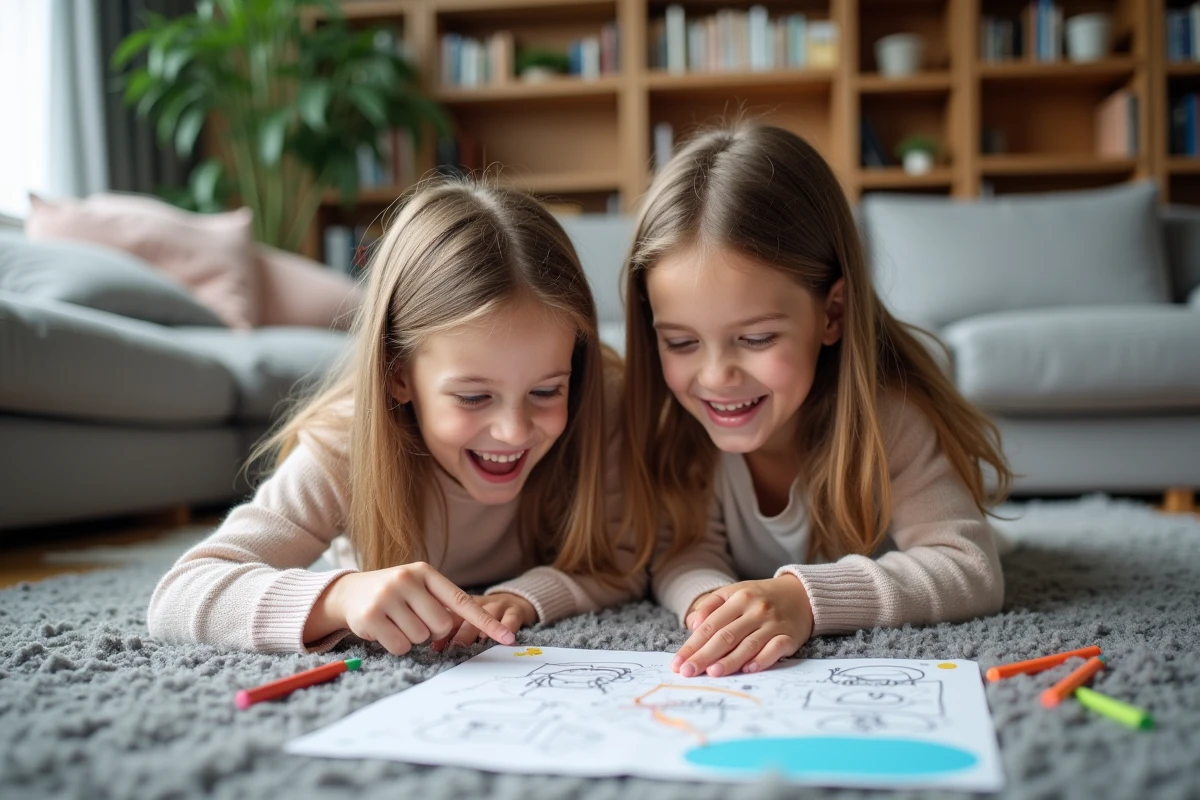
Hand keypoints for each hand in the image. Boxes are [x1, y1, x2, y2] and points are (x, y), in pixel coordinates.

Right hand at [304, 562, 515, 654]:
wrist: (349, 593)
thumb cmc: (394, 593)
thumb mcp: (417, 587)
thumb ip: (441, 602)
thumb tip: (478, 626)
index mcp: (424, 572)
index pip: (462, 601)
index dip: (486, 622)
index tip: (508, 639)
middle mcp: (407, 580)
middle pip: (442, 626)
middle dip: (433, 632)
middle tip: (415, 620)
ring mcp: (387, 597)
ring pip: (421, 638)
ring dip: (412, 638)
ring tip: (396, 622)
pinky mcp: (371, 617)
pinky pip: (400, 646)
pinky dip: (396, 645)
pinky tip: (384, 630)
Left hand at [434, 592, 537, 650]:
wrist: (517, 600)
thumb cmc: (486, 615)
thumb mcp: (469, 619)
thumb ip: (453, 630)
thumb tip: (434, 646)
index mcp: (463, 606)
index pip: (450, 616)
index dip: (442, 630)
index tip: (435, 647)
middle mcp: (478, 605)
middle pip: (467, 616)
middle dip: (460, 632)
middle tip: (454, 647)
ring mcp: (497, 606)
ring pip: (488, 615)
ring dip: (483, 628)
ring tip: (480, 641)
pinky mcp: (515, 610)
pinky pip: (512, 618)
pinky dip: (508, 627)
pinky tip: (507, 638)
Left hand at [671, 575, 812, 677]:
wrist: (802, 594)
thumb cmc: (760, 598)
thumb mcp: (735, 593)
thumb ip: (711, 607)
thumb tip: (691, 625)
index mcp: (738, 597)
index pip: (710, 625)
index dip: (692, 644)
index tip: (678, 663)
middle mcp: (755, 609)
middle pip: (725, 636)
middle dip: (704, 655)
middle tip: (688, 672)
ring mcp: (773, 623)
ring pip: (748, 644)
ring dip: (730, 660)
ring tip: (712, 673)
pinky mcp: (790, 636)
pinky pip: (775, 649)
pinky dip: (762, 659)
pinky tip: (749, 669)